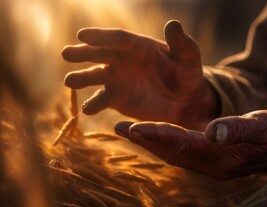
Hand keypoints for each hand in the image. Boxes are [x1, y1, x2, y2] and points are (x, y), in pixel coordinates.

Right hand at [62, 20, 216, 129]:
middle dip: (82, 53)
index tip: (83, 35)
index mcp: (137, 44)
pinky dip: (93, 104)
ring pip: (94, 76)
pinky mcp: (116, 98)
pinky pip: (101, 100)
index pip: (117, 38)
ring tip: (69, 81)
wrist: (184, 99)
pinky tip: (87, 109)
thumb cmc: (186, 73)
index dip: (101, 36)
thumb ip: (180, 42)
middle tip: (66, 54)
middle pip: (99, 53)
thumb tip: (173, 24)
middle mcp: (122, 59)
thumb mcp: (188, 56)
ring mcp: (117, 79)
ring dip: (80, 78)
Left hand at [114, 110, 266, 180]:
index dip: (156, 135)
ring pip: (174, 154)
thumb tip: (212, 130)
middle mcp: (212, 165)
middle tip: (118, 127)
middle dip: (145, 140)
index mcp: (221, 157)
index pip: (181, 144)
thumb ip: (238, 129)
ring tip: (130, 130)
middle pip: (171, 152)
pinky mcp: (216, 160)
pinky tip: (158, 136)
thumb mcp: (264, 127)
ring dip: (152, 143)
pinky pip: (184, 153)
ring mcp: (213, 165)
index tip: (132, 127)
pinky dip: (167, 144)